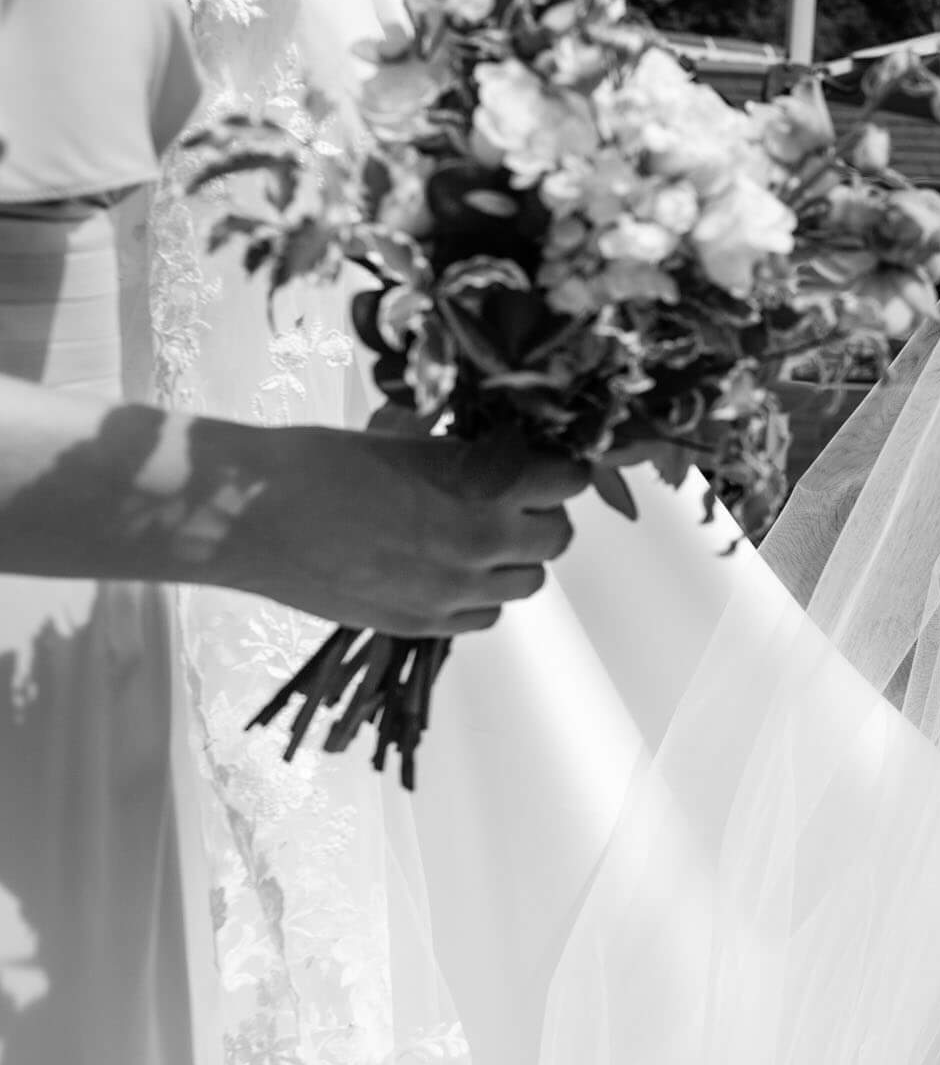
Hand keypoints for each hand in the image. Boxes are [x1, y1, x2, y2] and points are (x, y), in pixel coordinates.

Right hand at [199, 418, 587, 635]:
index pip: (566, 480)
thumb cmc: (317, 461)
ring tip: (480, 537)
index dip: (561, 469)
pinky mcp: (424, 624)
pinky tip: (450, 571)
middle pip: (556, 538)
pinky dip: (480, 595)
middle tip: (517, 500)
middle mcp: (481, 542)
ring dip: (516, 559)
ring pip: (528, 583)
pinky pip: (486, 616)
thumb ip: (466, 457)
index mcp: (481, 485)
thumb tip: (501, 455)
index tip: (549, 463)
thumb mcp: (407, 440)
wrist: (248, 516)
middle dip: (545, 515)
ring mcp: (455, 591)